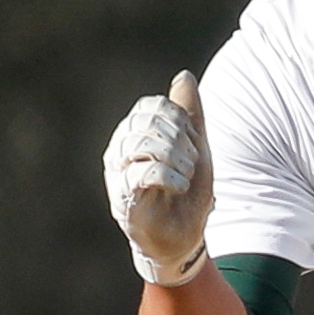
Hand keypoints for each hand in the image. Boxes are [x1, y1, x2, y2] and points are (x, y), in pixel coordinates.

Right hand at [103, 71, 211, 285]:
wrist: (184, 237)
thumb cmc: (185, 192)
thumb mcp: (196, 147)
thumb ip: (190, 113)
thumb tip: (184, 76)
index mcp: (134, 134)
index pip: (151, 105)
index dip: (178, 118)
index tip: (193, 141)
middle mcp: (119, 150)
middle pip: (145, 121)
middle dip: (178, 138)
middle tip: (192, 160)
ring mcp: (117, 175)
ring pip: (140, 143)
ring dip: (175, 156)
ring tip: (186, 174)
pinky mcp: (124, 199)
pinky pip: (141, 173)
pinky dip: (168, 175)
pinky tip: (180, 185)